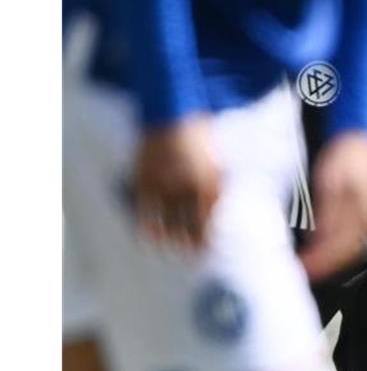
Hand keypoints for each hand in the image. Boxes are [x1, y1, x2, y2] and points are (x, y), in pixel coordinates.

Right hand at [133, 115, 220, 249]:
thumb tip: (218, 219)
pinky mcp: (144, 179)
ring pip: (165, 220)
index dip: (205, 239)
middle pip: (186, 225)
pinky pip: (144, 210)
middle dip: (188, 244)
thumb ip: (217, 191)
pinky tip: (149, 240)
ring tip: (172, 250)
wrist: (172, 114)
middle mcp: (184, 186)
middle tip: (190, 255)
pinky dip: (147, 227)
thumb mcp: (217, 165)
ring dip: (169, 240)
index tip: (206, 252)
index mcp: (207, 182)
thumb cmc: (200, 142)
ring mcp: (162, 183)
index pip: (206, 220)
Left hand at [299, 131, 366, 281]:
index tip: (301, 269)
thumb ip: (327, 213)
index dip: (320, 262)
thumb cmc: (347, 150)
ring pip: (353, 247)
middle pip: (348, 253)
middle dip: (324, 263)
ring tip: (311, 262)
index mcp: (364, 212)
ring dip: (332, 257)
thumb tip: (319, 240)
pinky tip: (325, 244)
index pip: (340, 248)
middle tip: (302, 269)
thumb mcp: (330, 180)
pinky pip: (357, 237)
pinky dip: (340, 244)